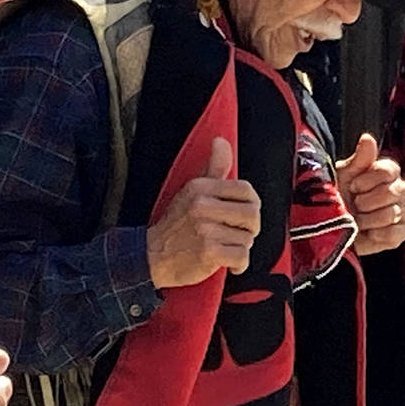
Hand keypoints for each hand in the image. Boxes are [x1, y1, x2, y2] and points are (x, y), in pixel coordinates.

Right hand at [146, 137, 260, 288]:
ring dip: (241, 247)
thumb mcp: (191, 191)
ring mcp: (205, 230)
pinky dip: (239, 264)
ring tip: (224, 247)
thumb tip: (221, 141)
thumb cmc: (175, 225)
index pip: (245, 189)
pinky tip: (229, 264)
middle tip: (237, 234)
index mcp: (200, 188)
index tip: (242, 215)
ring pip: (247, 238)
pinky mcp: (209, 252)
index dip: (251, 204)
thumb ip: (213, 168)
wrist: (152, 256)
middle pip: (252, 214)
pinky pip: (242, 256)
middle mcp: (202, 206)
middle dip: (250, 228)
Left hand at [338, 133, 404, 255]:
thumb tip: (368, 138)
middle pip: (394, 191)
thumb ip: (359, 159)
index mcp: (385, 172)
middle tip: (354, 204)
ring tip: (357, 220)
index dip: (369, 179)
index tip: (353, 186)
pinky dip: (376, 234)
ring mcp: (403, 211)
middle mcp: (398, 189)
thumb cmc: (337, 199)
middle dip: (367, 201)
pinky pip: (395, 233)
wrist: (332, 229)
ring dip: (368, 219)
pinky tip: (367, 232)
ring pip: (392, 213)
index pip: (389, 169)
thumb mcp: (343, 177)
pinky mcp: (401, 232)